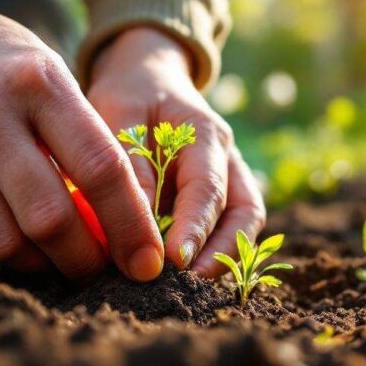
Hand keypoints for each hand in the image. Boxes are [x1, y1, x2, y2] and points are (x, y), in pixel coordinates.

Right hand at [0, 0, 163, 282]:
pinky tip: (16, 241)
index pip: (100, 169)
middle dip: (86, 260)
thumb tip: (123, 230)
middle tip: (102, 269)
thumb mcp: (52, 77)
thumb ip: (85, 143)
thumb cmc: (3, 64)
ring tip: (58, 258)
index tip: (147, 262)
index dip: (131, 225)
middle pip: (50, 219)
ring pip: (4, 242)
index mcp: (37, 84)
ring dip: (42, 265)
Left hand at [87, 27, 265, 276]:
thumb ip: (129, 161)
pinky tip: (192, 276)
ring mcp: (231, 176)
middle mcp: (228, 157)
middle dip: (220, 252)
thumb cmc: (129, 95)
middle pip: (242, 212)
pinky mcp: (222, 195)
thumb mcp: (118, 112)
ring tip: (194, 287)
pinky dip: (219, 252)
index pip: (208, 186)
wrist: (147, 77)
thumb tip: (136, 220)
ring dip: (226, 257)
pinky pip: (232, 227)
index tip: (176, 260)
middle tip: (187, 283)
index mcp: (206, 132)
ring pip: (246, 223)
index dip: (195, 226)